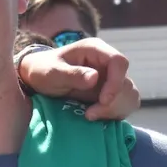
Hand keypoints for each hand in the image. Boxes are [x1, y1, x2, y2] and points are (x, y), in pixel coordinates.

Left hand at [19, 38, 139, 120]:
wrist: (37, 77)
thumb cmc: (43, 70)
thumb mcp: (52, 73)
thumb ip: (72, 74)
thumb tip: (95, 78)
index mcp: (95, 49)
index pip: (119, 62)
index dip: (116, 83)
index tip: (103, 100)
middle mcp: (107, 62)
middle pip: (126, 82)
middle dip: (112, 102)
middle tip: (89, 114)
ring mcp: (110, 77)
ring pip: (129, 95)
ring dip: (115, 109)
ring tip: (90, 115)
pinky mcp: (109, 91)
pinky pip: (124, 104)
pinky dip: (114, 113)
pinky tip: (96, 116)